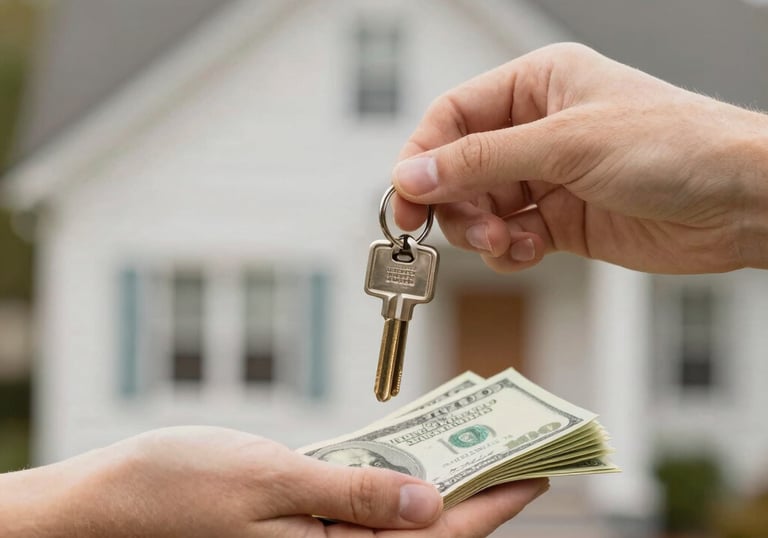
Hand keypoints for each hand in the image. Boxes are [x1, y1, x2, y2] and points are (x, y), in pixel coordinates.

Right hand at [0, 426, 547, 536]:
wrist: (108, 501)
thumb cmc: (176, 491)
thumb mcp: (270, 482)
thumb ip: (354, 495)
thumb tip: (431, 504)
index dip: (494, 505)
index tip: (537, 471)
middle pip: (427, 532)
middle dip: (478, 493)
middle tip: (520, 452)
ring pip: (400, 519)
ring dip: (440, 484)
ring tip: (478, 448)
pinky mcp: (301, 520)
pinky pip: (365, 505)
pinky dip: (396, 480)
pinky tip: (412, 454)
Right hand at [392, 43, 767, 273]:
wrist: (740, 204)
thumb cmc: (676, 146)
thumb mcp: (567, 144)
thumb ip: (481, 162)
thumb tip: (414, 176)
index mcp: (536, 86)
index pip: (453, 117)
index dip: (423, 157)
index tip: (406, 197)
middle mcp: (537, 130)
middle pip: (460, 169)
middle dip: (455, 204)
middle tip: (463, 231)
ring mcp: (548, 178)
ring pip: (480, 208)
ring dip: (482, 231)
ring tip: (506, 241)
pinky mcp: (561, 221)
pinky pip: (510, 238)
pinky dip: (508, 251)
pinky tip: (529, 250)